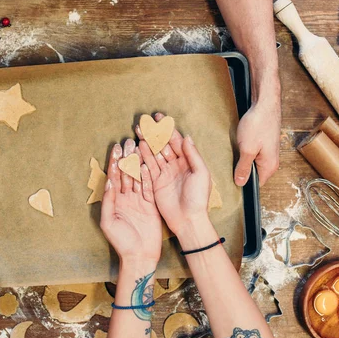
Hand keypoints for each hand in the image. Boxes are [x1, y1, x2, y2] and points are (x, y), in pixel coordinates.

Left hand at [100, 139, 161, 264]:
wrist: (139, 256)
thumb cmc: (121, 241)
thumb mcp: (108, 221)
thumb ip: (108, 201)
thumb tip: (109, 181)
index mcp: (114, 200)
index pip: (114, 177)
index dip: (114, 162)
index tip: (116, 148)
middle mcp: (126, 198)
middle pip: (126, 173)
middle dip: (126, 158)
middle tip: (128, 141)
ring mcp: (139, 200)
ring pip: (138, 178)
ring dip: (137, 163)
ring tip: (138, 146)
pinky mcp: (150, 205)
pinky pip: (149, 188)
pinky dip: (148, 176)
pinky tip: (148, 164)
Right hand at [136, 114, 210, 236]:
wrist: (188, 220)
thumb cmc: (198, 198)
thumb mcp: (201, 174)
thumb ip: (193, 155)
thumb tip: (186, 137)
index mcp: (188, 161)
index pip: (176, 141)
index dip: (167, 129)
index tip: (158, 118)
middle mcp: (176, 166)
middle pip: (163, 145)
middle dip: (153, 133)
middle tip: (143, 121)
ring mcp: (165, 174)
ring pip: (154, 154)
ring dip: (146, 142)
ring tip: (138, 131)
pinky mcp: (156, 183)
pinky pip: (148, 167)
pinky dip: (143, 157)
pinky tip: (138, 147)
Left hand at [233, 98, 280, 186]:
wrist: (264, 102)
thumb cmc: (258, 124)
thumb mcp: (247, 149)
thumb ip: (244, 168)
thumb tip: (240, 183)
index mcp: (269, 166)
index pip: (255, 184)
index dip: (242, 184)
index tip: (229, 181)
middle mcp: (271, 161)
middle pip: (253, 174)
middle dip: (240, 171)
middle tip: (227, 167)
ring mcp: (267, 152)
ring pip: (251, 163)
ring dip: (241, 160)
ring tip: (232, 154)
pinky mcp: (263, 143)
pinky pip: (251, 153)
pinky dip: (243, 151)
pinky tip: (236, 146)